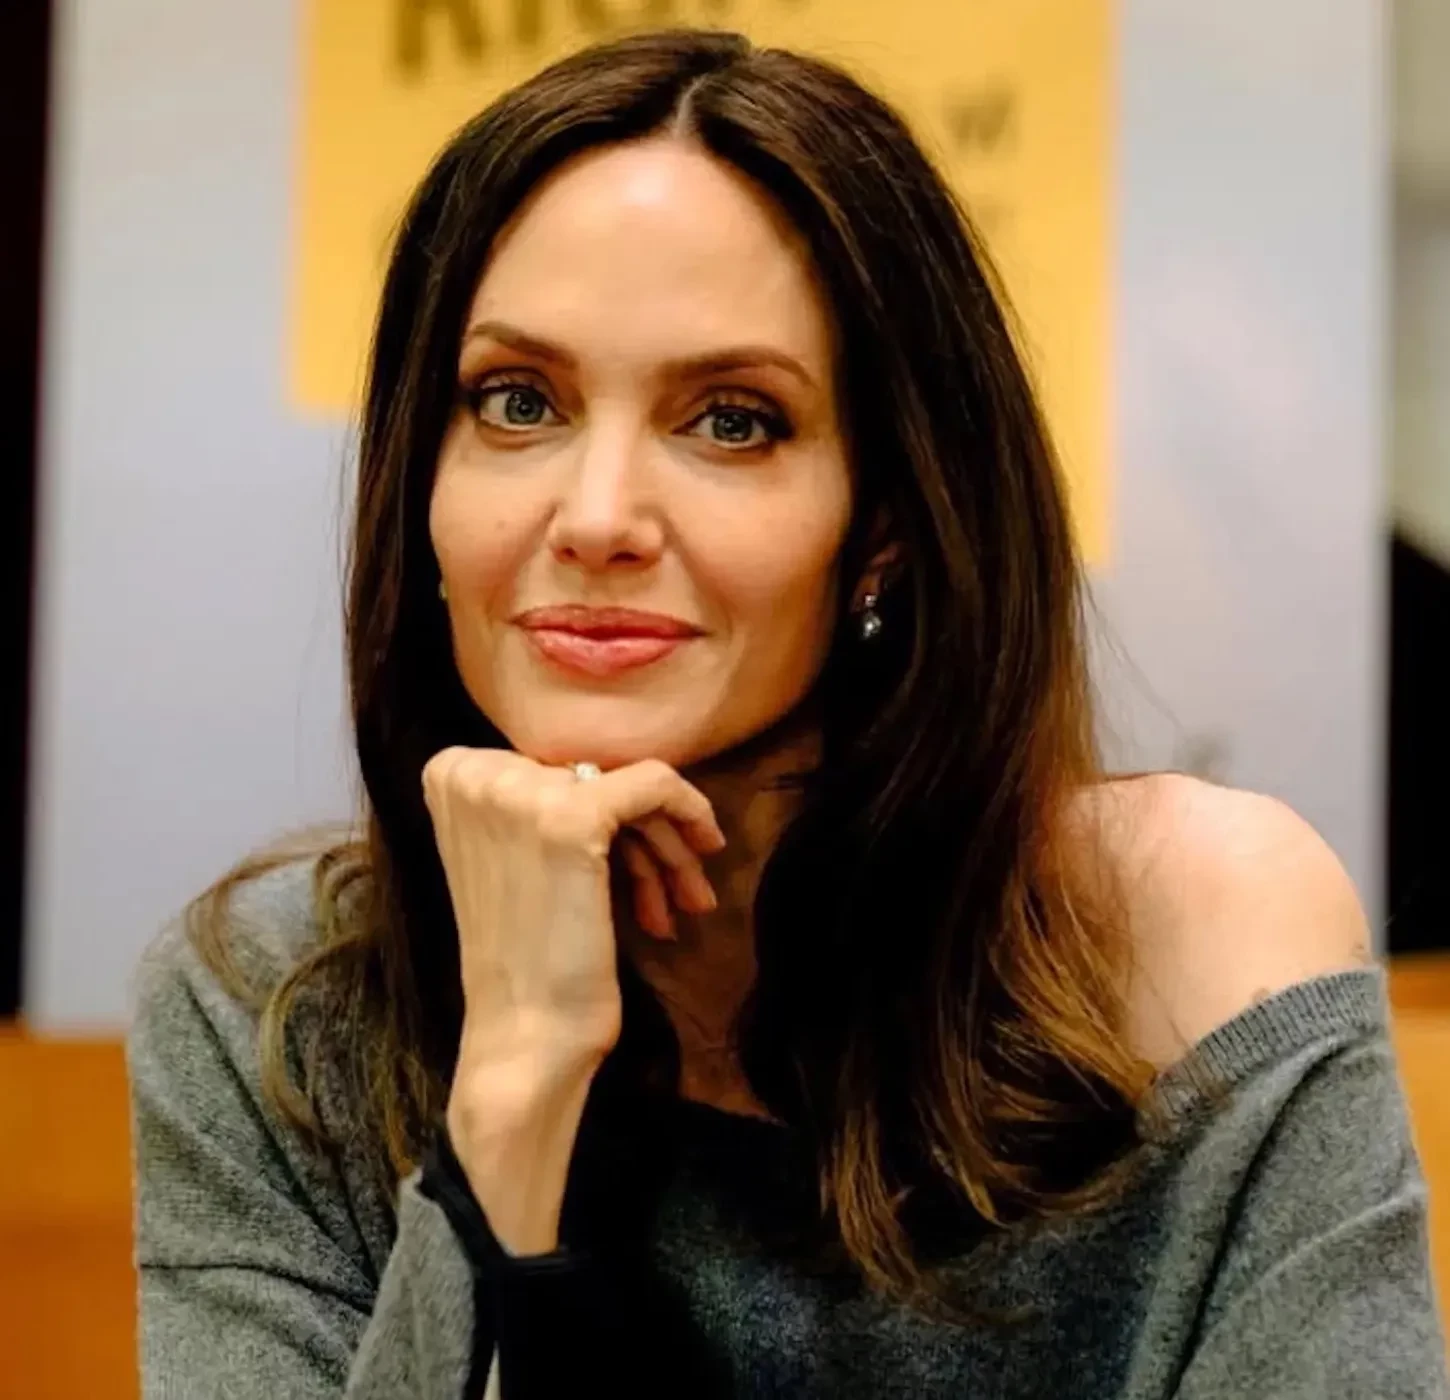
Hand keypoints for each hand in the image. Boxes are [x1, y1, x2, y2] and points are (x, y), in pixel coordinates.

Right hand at [422, 747, 723, 1063]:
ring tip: (685, 903)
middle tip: (676, 890)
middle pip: (591, 776)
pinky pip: (655, 784)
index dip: (599, 813)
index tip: (622, 867)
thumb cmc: (525, 960)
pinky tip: (699, 872)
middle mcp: (474, 773)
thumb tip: (619, 774)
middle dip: (642, 833)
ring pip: (627, 786)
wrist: (524, 1036)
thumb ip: (540, 807)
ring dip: (665, 845)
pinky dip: (691, 815)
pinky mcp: (571, 816)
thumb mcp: (515, 859)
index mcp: (450, 776)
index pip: (553, 766)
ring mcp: (520, 792)